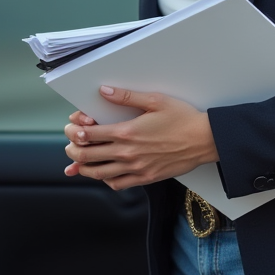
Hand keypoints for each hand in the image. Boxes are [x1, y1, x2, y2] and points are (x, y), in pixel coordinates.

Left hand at [62, 86, 219, 190]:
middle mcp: (127, 153)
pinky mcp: (145, 178)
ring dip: (84, 168)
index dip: (74, 131)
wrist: (204, 140)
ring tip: (79, 162)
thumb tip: (103, 91)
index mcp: (127, 132)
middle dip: (73, 150)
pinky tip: (105, 173)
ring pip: (99, 173)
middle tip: (71, 145)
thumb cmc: (183, 118)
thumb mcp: (155, 100)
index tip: (72, 127)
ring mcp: (135, 168)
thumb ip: (126, 96)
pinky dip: (105, 180)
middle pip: (88, 156)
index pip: (88, 135)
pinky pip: (118, 184)